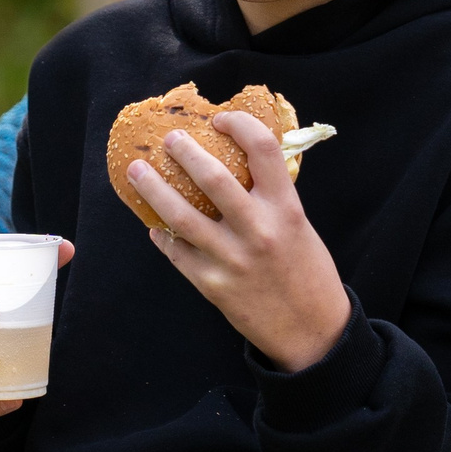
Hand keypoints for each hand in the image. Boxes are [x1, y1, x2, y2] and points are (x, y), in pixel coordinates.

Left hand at [129, 114, 351, 372]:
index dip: (239, 125)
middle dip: (184, 152)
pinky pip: (177, 253)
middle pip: (213, 177)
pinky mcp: (213, 285)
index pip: (263, 149)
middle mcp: (259, 230)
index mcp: (286, 209)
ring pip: (181, 215)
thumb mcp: (301, 226)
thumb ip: (273, 199)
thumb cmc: (308, 272)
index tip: (221, 120)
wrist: (312, 331)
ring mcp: (233, 259)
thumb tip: (240, 166)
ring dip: (154, 189)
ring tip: (138, 172)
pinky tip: (155, 225)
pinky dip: (162, 236)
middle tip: (169, 139)